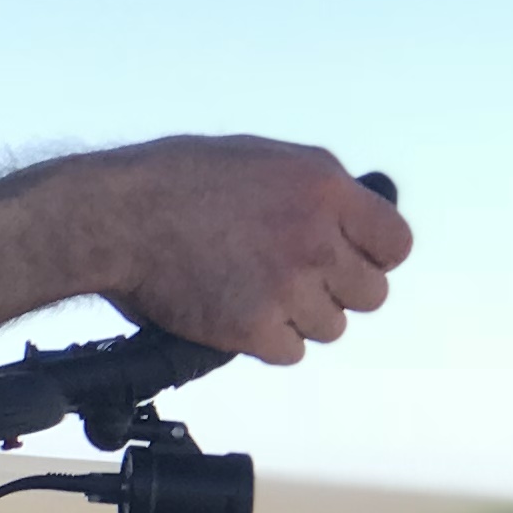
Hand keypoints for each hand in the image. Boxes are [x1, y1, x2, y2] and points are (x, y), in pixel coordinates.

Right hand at [74, 138, 410, 365]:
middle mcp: (316, 238)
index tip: (351, 260)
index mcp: (324, 189)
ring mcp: (287, 287)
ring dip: (298, 318)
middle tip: (296, 281)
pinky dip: (266, 341)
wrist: (116, 217)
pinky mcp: (254, 328)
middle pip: (370, 295)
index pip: (395, 244)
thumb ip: (316, 189)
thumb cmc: (177, 180)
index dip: (373, 257)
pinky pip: (290, 352)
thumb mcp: (262, 159)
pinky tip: (237, 313)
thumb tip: (351, 219)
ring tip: (254, 293)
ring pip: (329, 328)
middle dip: (336, 291)